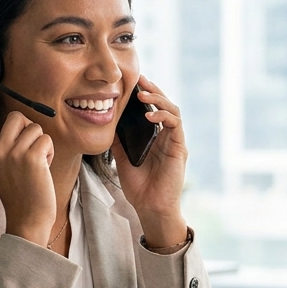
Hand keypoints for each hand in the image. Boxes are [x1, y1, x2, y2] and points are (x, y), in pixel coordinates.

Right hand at [0, 75, 56, 245]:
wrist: (27, 217)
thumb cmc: (20, 192)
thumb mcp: (4, 167)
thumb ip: (5, 145)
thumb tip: (19, 122)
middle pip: (17, 117)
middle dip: (29, 130)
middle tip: (30, 153)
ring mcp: (12, 153)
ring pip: (35, 128)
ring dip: (41, 144)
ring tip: (36, 166)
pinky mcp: (30, 157)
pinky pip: (46, 139)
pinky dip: (49, 152)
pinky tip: (42, 169)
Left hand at [113, 76, 188, 248]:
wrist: (150, 208)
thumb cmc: (139, 188)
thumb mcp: (123, 159)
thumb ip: (119, 141)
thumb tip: (107, 123)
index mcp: (155, 137)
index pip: (153, 109)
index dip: (145, 94)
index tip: (133, 83)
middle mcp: (167, 136)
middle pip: (164, 104)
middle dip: (153, 90)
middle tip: (139, 79)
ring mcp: (174, 141)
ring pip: (173, 110)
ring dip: (158, 100)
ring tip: (142, 95)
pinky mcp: (179, 148)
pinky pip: (176, 125)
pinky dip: (164, 116)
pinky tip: (150, 115)